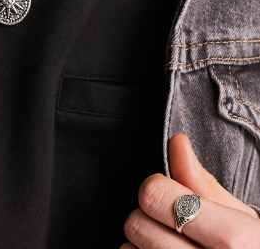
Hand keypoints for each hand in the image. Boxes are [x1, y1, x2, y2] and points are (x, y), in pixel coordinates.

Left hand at [120, 132, 259, 247]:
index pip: (155, 196)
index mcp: (233, 240)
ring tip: (167, 245)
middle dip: (147, 216)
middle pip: (137, 224)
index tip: (167, 192)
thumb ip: (204, 184)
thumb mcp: (243, 220)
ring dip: (140, 245)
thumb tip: (177, 142)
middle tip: (168, 222)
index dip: (157, 187)